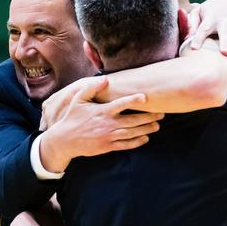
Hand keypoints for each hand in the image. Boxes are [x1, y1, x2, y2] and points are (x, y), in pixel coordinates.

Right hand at [40, 76, 163, 172]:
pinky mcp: (108, 147)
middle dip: (149, 117)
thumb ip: (92, 87)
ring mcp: (109, 137)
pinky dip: (137, 142)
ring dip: (146, 129)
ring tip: (157, 125)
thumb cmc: (72, 117)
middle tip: (161, 113)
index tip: (146, 96)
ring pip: (132, 133)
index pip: (121, 104)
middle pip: (133, 120)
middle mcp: (108, 124)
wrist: (64, 140)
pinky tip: (146, 138)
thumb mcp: (78, 99)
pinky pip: (126, 145)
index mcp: (102, 111)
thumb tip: (106, 78)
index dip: (134, 100)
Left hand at [187, 0, 226, 69]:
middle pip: (226, 33)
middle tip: (224, 53)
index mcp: (212, 18)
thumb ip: (191, 23)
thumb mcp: (200, 10)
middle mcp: (226, 22)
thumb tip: (186, 37)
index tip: (193, 48)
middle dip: (225, 43)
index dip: (198, 37)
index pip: (204, 28)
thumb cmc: (212, 8)